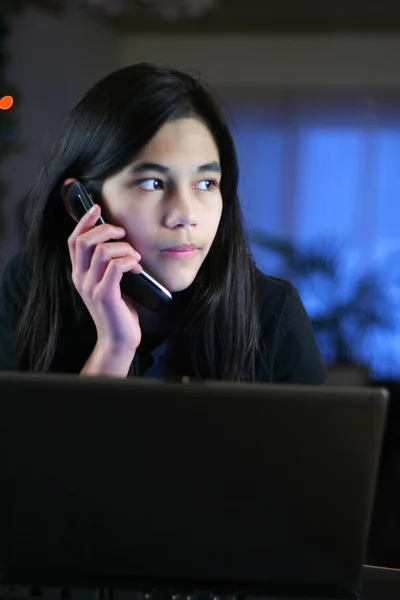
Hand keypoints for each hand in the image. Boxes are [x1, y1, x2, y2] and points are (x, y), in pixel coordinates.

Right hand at [67, 204, 141, 357]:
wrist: (119, 339)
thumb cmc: (119, 310)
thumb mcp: (110, 282)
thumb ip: (108, 264)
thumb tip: (120, 240)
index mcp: (79, 273)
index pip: (74, 240)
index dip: (84, 221)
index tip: (97, 207)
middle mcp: (80, 278)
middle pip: (84, 240)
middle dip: (106, 229)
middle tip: (123, 233)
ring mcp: (91, 287)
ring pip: (102, 251)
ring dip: (124, 247)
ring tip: (136, 256)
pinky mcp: (105, 295)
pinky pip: (115, 267)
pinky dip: (129, 260)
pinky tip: (137, 267)